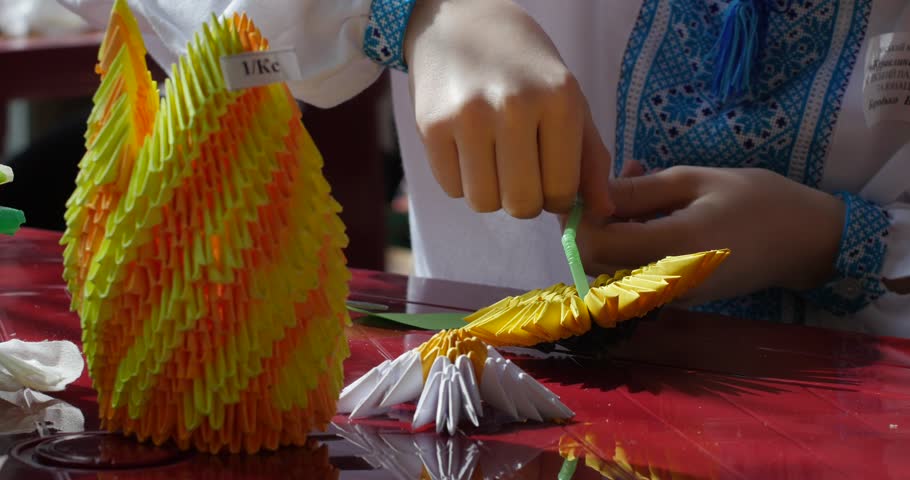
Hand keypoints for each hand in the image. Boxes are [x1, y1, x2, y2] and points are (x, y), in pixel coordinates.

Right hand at [403, 0, 612, 217]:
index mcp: (559, 100)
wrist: (459, 22)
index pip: (561, 191)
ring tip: (493, 158)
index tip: (548, 178)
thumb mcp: (568, 99)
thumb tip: (602, 211)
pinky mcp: (432, 126)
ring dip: (490, 193)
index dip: (557, 197)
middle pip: (521, 204)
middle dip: (523, 200)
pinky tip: (467, 148)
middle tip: (520, 173)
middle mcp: (514, 106)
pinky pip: (452, 189)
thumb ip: (590, 158)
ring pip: (483, 202)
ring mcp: (468, 116)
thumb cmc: (523, 66)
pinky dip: (461, 180)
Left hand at [576, 166, 845, 303]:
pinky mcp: (675, 297)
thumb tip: (591, 191)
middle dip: (591, 222)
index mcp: (671, 249)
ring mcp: (668, 296)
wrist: (807, 242)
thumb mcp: (697, 181)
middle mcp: (663, 282)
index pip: (593, 245)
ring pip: (611, 267)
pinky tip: (652, 205)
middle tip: (609, 180)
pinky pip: (634, 271)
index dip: (580, 217)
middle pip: (595, 262)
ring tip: (637, 181)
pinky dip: (630, 240)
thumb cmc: (759, 201)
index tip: (591, 185)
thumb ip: (639, 190)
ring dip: (611, 228)